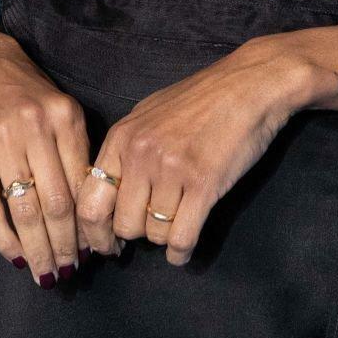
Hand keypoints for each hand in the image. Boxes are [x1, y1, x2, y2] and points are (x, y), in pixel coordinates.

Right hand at [0, 29, 123, 284]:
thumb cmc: (29, 96)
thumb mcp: (62, 113)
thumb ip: (78, 154)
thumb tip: (96, 215)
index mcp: (65, 119)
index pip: (84, 184)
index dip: (92, 224)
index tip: (100, 252)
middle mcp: (35, 129)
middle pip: (57, 203)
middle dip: (67, 245)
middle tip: (71, 271)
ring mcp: (1, 142)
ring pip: (25, 210)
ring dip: (38, 249)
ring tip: (47, 273)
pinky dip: (4, 238)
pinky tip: (16, 256)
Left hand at [75, 36, 305, 266]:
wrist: (249, 85)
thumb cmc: (201, 99)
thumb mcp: (148, 115)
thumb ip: (125, 151)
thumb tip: (109, 194)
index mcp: (121, 138)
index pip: (89, 202)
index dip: (95, 233)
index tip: (107, 244)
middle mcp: (140, 155)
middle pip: (123, 224)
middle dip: (137, 234)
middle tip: (151, 229)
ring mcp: (172, 170)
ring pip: (155, 234)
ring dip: (165, 237)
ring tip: (177, 223)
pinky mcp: (204, 184)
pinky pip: (182, 238)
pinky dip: (181, 253)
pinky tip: (183, 251)